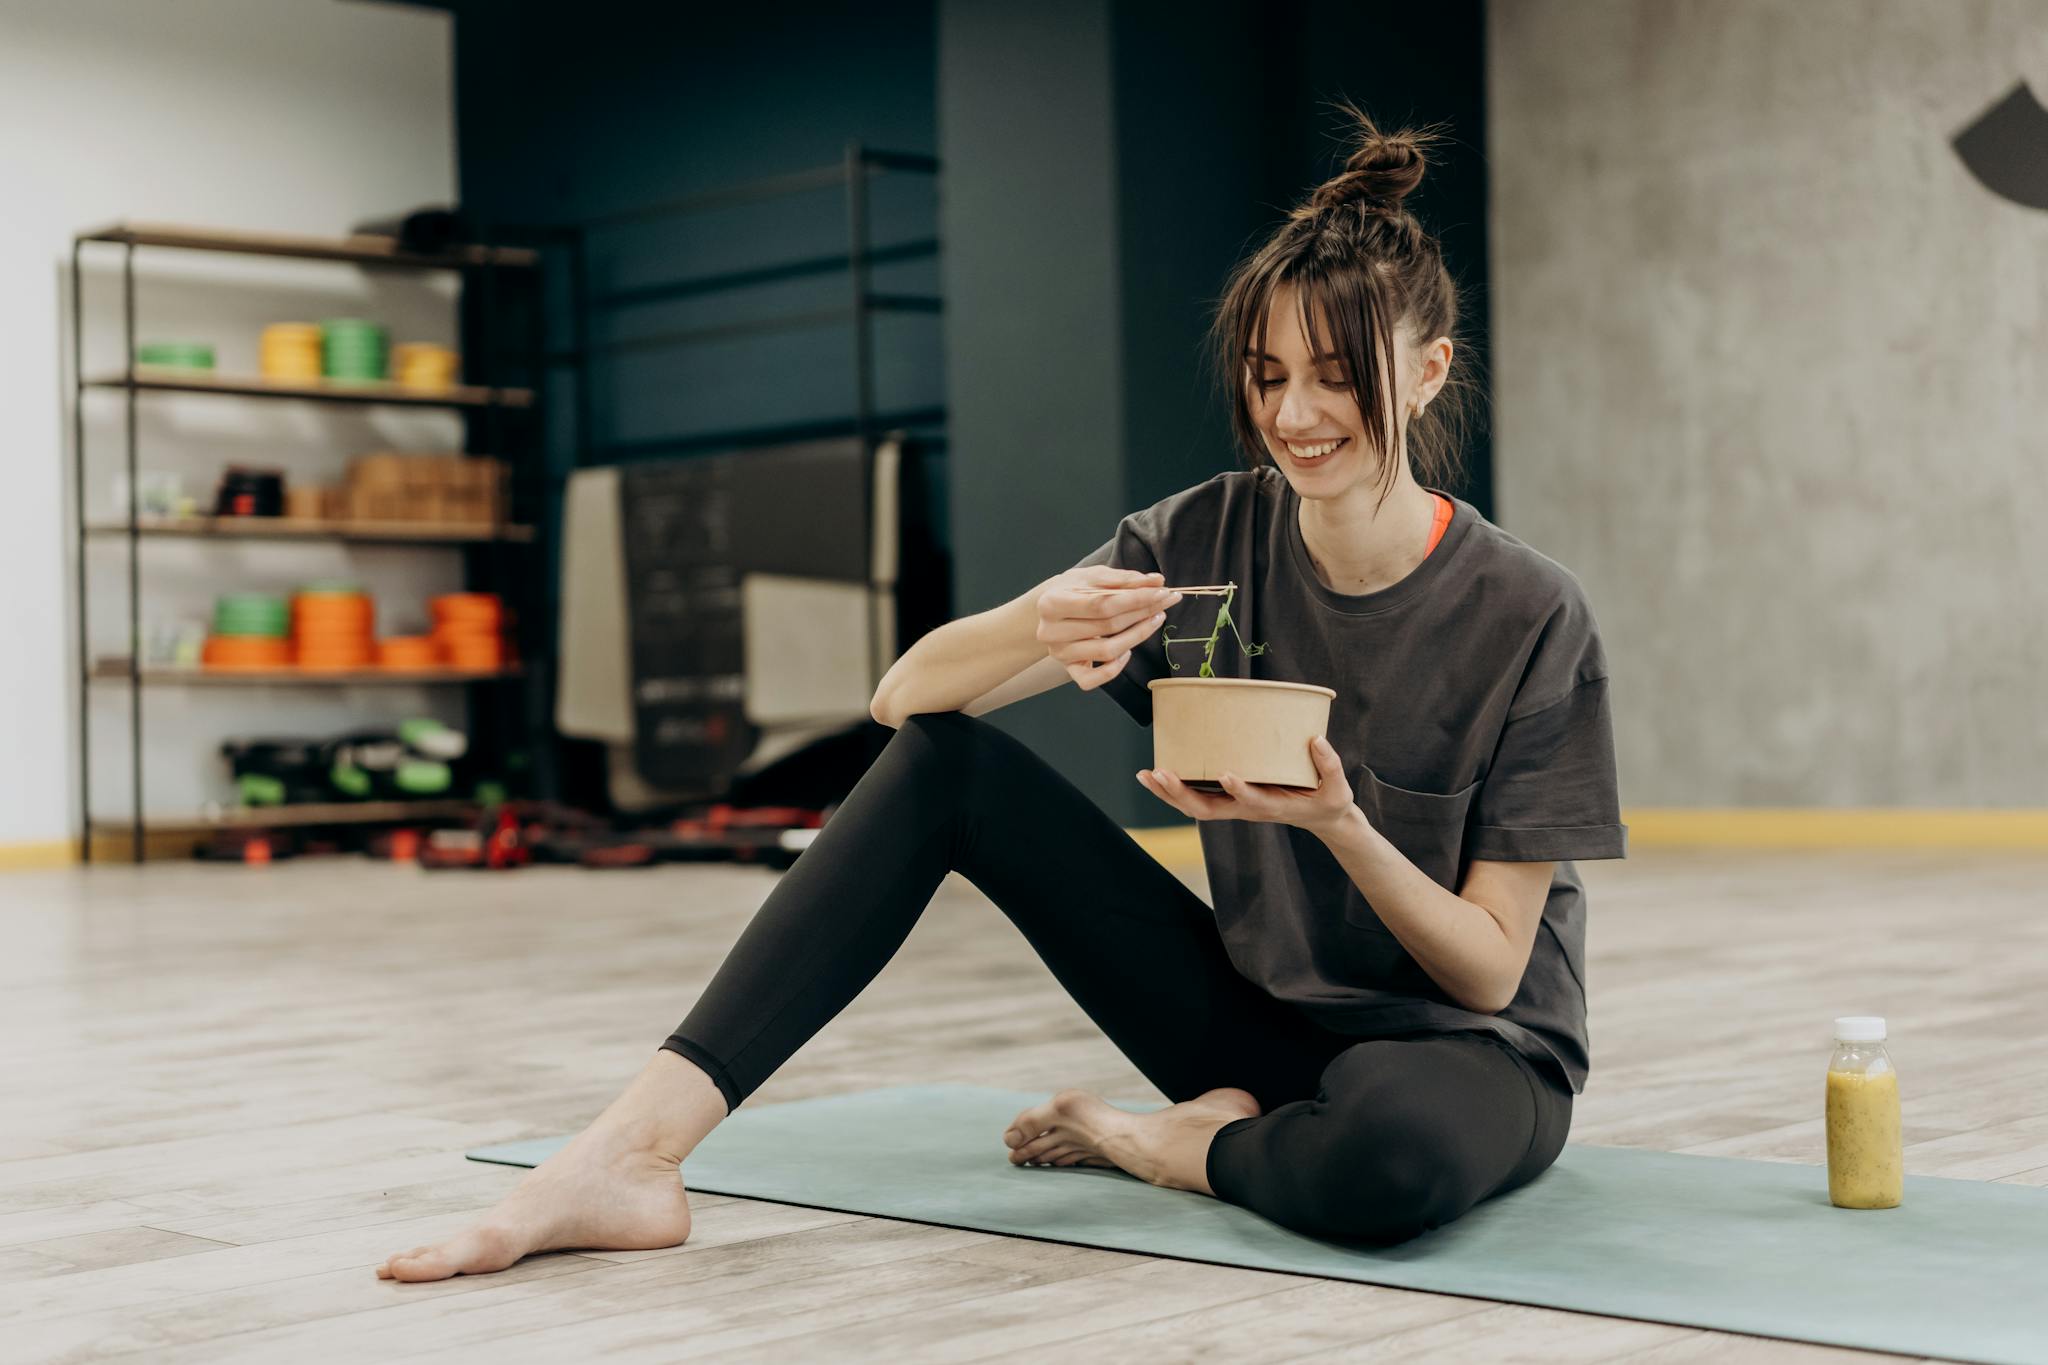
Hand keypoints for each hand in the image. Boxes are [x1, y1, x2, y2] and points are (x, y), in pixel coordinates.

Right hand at [1036, 566, 1182, 691]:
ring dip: (1138, 636)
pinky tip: (1127, 651)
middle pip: (1108, 625)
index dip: (1135, 599)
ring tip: (1156, 618)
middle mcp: (1051, 631)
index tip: (1161, 591)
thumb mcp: (1093, 576)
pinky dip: (1115, 668)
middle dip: (1143, 612)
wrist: (1050, 610)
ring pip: (1107, 651)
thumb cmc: (1072, 590)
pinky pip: (1094, 679)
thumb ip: (1124, 579)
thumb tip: (1157, 582)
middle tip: (1166, 601)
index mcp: (1051, 603)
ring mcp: (1060, 653)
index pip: (1101, 604)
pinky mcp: (1069, 669)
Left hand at [1138, 735, 1357, 834]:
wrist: (1321, 819)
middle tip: (1160, 774)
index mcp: (1274, 807)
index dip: (1240, 790)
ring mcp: (1236, 806)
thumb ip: (1330, 766)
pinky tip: (1154, 775)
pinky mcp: (1231, 799)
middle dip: (1182, 794)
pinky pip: (1197, 797)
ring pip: (1196, 806)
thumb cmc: (1328, 802)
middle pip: (1208, 809)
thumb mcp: (1338, 789)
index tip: (1226, 773)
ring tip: (1145, 775)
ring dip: (1169, 793)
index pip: (1253, 802)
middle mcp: (1248, 810)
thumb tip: (1316, 739)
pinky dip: (1173, 789)